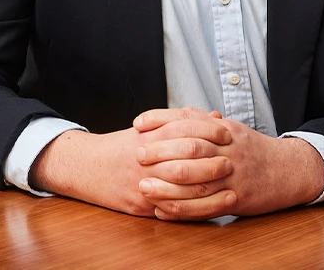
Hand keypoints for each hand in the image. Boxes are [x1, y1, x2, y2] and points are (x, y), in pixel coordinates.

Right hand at [29, 113, 232, 217]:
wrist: (89, 166)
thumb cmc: (125, 145)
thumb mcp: (150, 127)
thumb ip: (181, 121)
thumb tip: (215, 116)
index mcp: (149, 135)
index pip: (183, 127)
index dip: (207, 130)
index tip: (227, 132)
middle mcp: (147, 157)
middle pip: (184, 156)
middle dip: (212, 159)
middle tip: (234, 161)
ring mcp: (144, 181)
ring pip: (181, 185)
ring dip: (209, 187)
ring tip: (231, 185)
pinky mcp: (142, 204)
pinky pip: (172, 208)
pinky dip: (194, 208)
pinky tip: (212, 208)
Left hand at [134, 110, 323, 219]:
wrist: (287, 169)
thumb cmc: (250, 148)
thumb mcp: (229, 128)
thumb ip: (201, 121)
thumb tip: (168, 117)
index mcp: (224, 129)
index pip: (188, 119)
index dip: (161, 119)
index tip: (139, 123)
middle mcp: (228, 149)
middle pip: (192, 147)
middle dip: (162, 150)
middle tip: (138, 154)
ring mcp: (233, 176)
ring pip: (197, 181)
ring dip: (167, 185)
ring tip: (143, 186)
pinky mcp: (237, 199)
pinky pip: (206, 207)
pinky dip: (182, 211)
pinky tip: (162, 211)